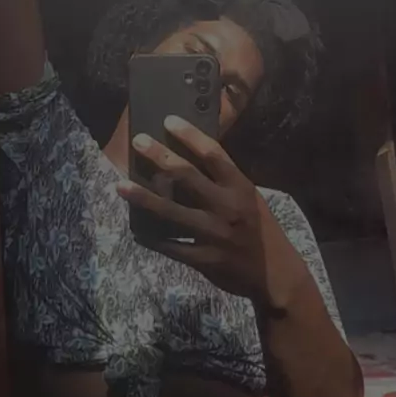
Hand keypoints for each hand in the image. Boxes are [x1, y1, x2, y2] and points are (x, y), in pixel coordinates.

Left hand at [117, 115, 305, 303]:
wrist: (276, 275)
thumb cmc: (259, 230)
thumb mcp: (249, 199)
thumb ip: (223, 182)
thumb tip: (187, 160)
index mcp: (241, 188)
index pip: (214, 154)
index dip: (190, 135)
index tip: (168, 121)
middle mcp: (226, 207)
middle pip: (187, 176)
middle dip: (159, 156)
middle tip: (138, 141)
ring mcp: (213, 234)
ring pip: (171, 212)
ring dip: (143, 197)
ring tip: (120, 185)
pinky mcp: (203, 259)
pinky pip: (170, 246)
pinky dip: (150, 237)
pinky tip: (135, 228)